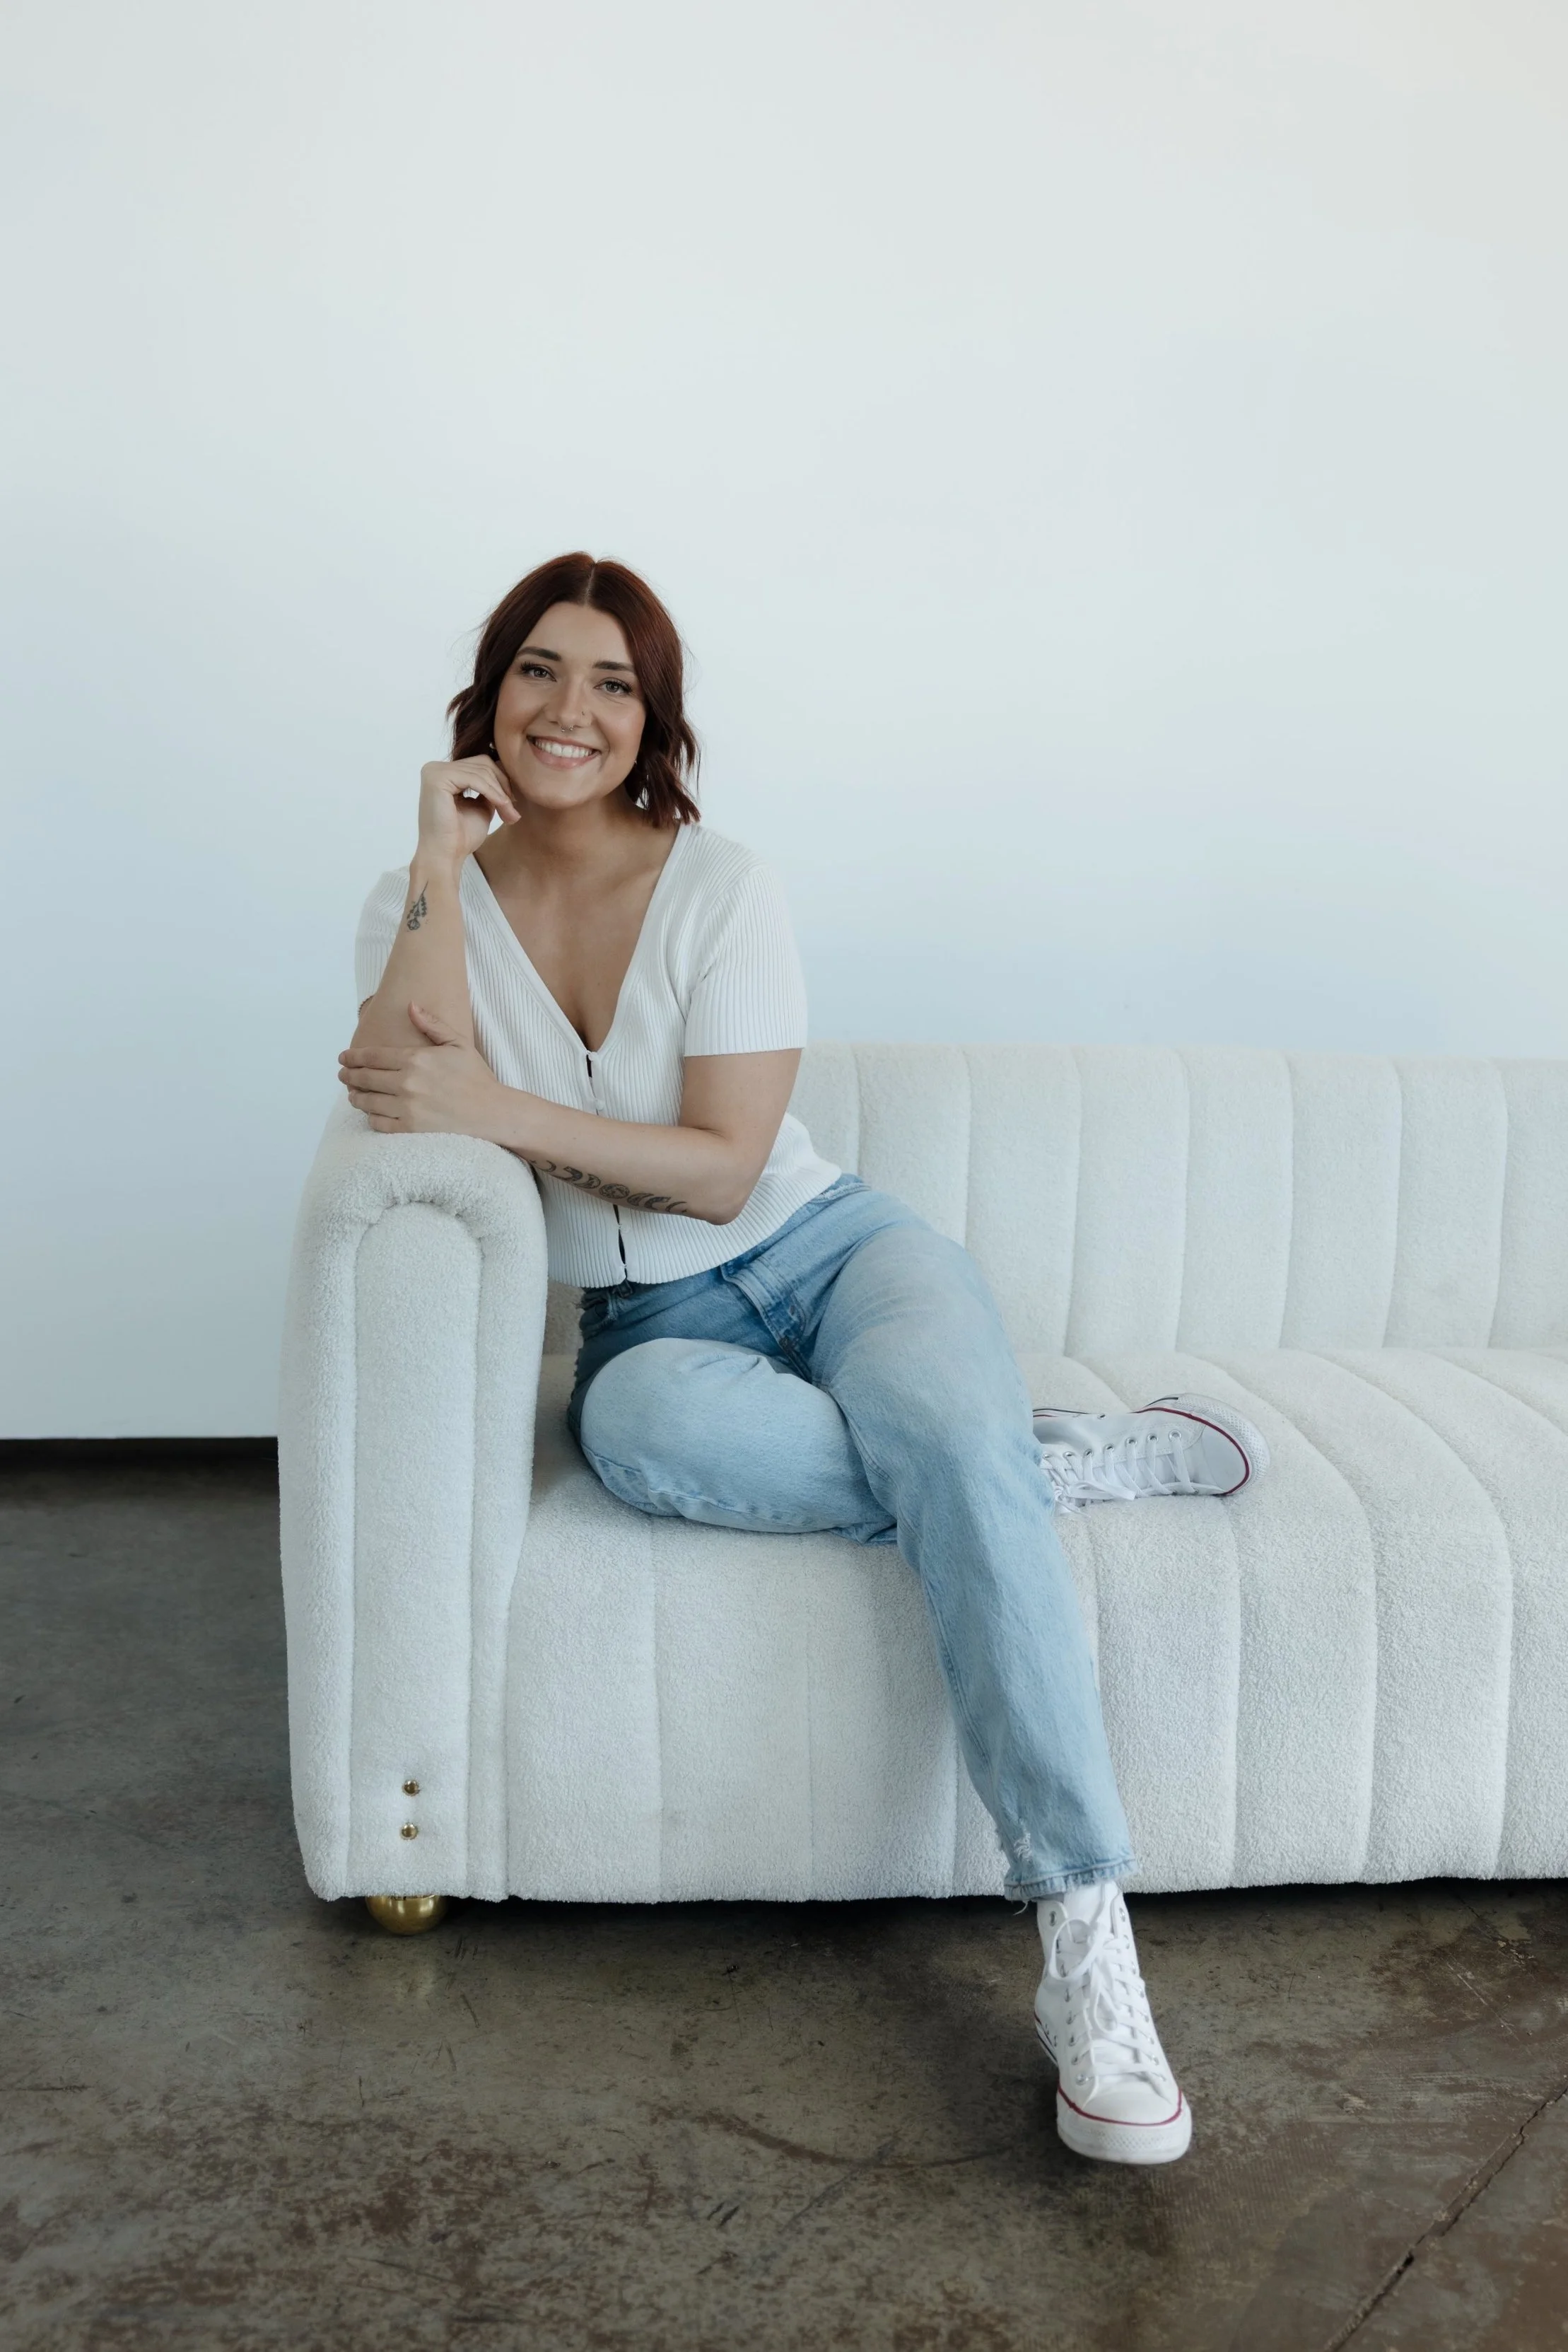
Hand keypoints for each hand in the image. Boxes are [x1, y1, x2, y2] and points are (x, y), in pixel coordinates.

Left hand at [338, 1005, 508, 1137]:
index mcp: (416, 1059)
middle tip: (342, 1074)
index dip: (352, 1057)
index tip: (343, 1058)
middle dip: (348, 1075)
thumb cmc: (476, 1077)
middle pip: (364, 1078)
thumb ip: (432, 1024)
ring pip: (367, 1102)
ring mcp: (407, 1107)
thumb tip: (411, 1005)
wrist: (492, 1112)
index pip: (372, 1056)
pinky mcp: (410, 1129)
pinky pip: (378, 1124)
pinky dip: (371, 1118)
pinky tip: (371, 1114)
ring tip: (353, 1095)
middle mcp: (407, 1083)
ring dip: (356, 1097)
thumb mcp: (458, 1044)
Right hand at [416, 756, 519, 866]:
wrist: (446, 856)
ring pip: (482, 771)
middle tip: (512, 810)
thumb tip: (509, 771)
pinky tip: (502, 806)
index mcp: (444, 773)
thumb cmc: (461, 837)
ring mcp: (434, 772)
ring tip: (509, 813)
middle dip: (503, 785)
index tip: (513, 802)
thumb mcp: (482, 806)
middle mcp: (435, 768)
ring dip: (500, 793)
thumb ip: (490, 788)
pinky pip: (475, 779)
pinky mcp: (437, 779)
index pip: (481, 764)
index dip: (502, 780)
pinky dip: (492, 792)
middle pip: (482, 763)